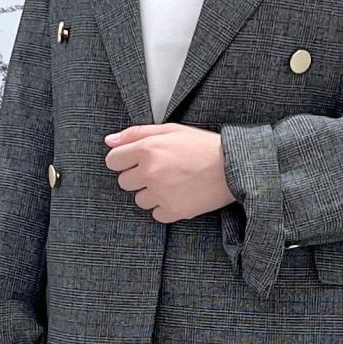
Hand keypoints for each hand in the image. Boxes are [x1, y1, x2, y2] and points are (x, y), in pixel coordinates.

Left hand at [102, 123, 233, 221]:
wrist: (232, 166)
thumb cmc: (202, 145)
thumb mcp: (170, 129)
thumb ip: (136, 134)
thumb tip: (109, 141)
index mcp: (148, 148)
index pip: (113, 161)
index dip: (124, 161)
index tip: (137, 162)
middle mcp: (150, 171)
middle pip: (124, 182)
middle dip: (138, 177)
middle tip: (162, 171)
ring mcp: (161, 193)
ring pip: (139, 200)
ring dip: (152, 194)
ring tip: (174, 183)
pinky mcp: (173, 210)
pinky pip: (156, 214)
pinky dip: (165, 207)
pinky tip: (180, 194)